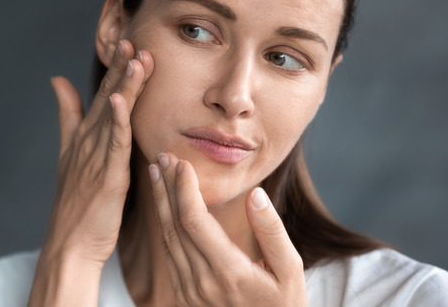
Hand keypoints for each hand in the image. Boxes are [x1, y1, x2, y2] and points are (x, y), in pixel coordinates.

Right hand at [28, 39, 152, 305]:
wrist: (70, 243)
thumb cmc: (75, 203)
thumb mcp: (68, 153)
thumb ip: (67, 115)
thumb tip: (57, 81)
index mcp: (85, 137)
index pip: (102, 96)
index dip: (115, 70)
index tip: (127, 43)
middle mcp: (89, 142)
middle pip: (107, 98)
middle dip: (120, 68)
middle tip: (132, 39)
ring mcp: (96, 158)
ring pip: (114, 115)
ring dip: (123, 86)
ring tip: (134, 58)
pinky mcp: (106, 175)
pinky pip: (114, 143)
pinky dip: (117, 120)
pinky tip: (120, 100)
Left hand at [148, 152, 305, 305]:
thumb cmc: (284, 305)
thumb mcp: (291, 270)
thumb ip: (272, 231)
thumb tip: (255, 194)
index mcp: (229, 272)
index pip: (194, 220)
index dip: (184, 188)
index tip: (183, 163)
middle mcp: (202, 282)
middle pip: (174, 224)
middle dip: (166, 187)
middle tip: (163, 157)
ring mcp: (189, 291)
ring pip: (166, 237)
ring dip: (160, 202)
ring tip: (156, 173)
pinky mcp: (184, 295)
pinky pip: (168, 253)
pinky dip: (164, 223)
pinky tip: (164, 204)